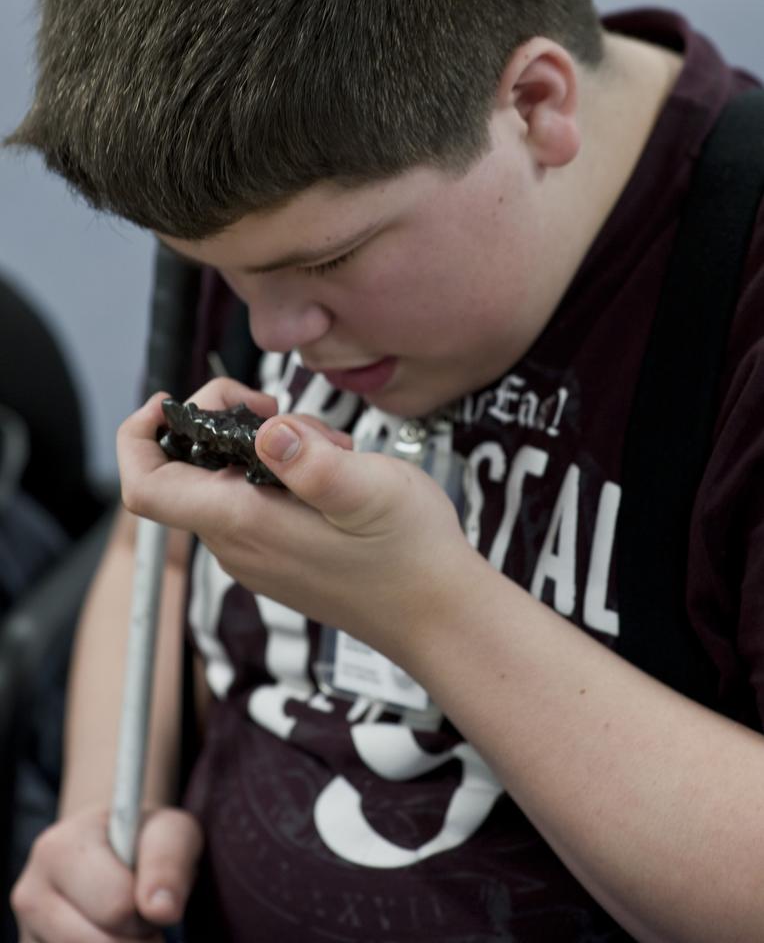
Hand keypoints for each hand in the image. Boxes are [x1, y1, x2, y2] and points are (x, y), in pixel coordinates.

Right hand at [11, 806, 201, 942]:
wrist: (111, 852)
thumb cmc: (141, 842)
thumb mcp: (167, 832)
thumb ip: (168, 861)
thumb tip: (162, 910)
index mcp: (58, 849)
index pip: (116, 905)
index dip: (149, 911)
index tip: (153, 898)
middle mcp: (30, 894)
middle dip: (137, 941)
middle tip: (147, 922)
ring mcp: (25, 934)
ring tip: (127, 930)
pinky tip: (109, 938)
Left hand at [118, 378, 472, 660]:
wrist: (439, 614)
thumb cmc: (409, 554)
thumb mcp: (371, 491)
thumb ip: (315, 462)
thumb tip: (268, 431)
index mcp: (244, 522)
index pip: (146, 486)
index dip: (139, 436)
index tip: (169, 400)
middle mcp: (237, 543)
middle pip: (188, 469)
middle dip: (224, 422)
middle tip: (281, 410)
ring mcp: (256, 554)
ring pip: (227, 477)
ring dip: (263, 444)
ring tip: (330, 447)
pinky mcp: (279, 555)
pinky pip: (255, 498)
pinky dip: (282, 469)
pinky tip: (334, 470)